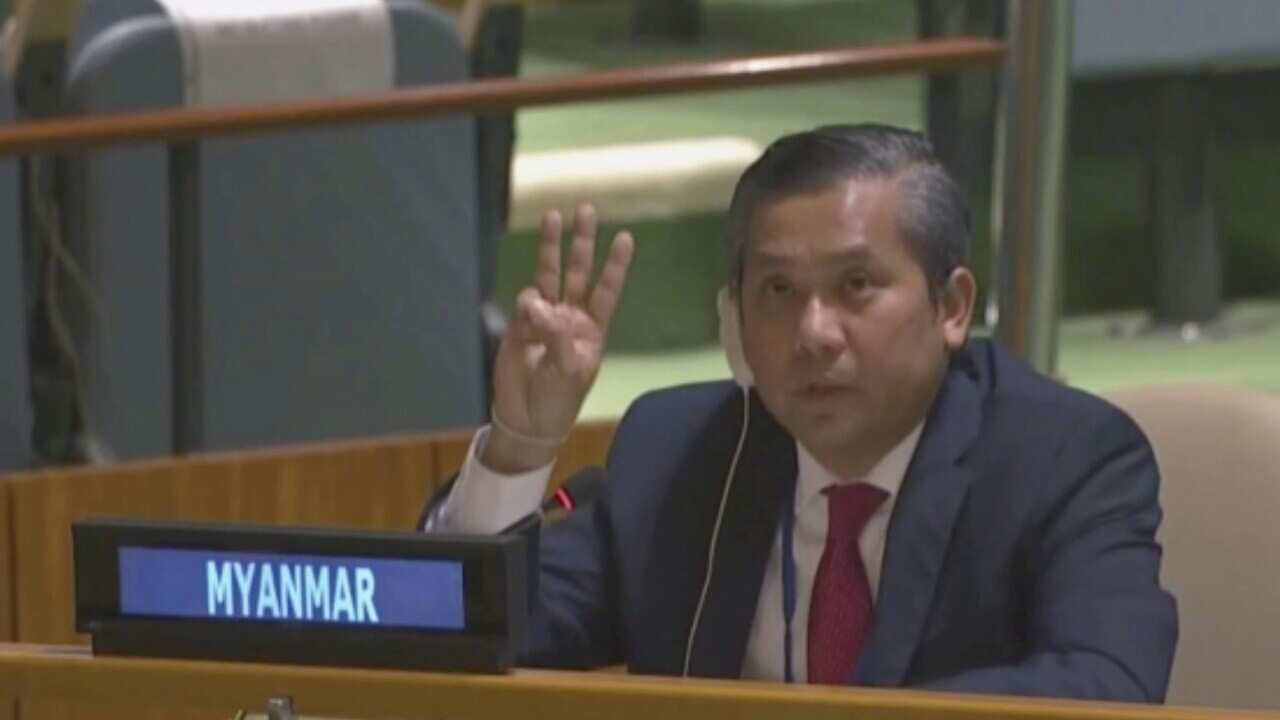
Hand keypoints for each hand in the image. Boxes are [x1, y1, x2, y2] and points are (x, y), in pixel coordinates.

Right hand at [483, 203, 633, 472]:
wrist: (526, 420)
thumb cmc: (559, 399)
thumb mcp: (568, 370)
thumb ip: (555, 333)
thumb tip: (536, 301)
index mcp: (593, 328)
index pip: (607, 290)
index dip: (615, 265)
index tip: (625, 237)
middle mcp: (570, 316)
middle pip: (578, 271)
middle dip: (581, 241)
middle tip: (586, 209)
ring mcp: (543, 317)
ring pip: (548, 275)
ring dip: (550, 247)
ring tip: (552, 217)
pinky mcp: (518, 324)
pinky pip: (524, 302)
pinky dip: (527, 303)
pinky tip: (529, 315)